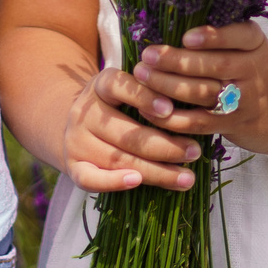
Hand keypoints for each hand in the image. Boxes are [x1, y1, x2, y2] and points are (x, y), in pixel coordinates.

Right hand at [58, 65, 206, 193]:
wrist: (78, 127)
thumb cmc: (118, 107)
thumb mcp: (129, 91)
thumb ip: (152, 94)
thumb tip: (193, 109)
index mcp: (99, 86)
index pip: (118, 86)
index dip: (143, 97)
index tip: (170, 109)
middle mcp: (84, 112)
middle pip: (125, 132)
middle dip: (164, 145)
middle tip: (195, 151)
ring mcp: (76, 141)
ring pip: (116, 158)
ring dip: (155, 170)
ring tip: (186, 177)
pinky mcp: (73, 167)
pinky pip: (90, 179)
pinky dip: (113, 182)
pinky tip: (138, 182)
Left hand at [127, 21, 267, 158]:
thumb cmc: (260, 74)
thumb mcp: (253, 49)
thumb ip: (224, 39)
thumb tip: (170, 23)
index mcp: (256, 44)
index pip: (239, 35)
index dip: (212, 36)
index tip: (186, 37)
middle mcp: (254, 69)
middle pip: (213, 64)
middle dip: (176, 60)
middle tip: (147, 56)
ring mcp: (246, 99)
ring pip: (203, 92)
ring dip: (167, 86)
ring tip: (142, 78)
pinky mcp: (236, 125)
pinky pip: (201, 122)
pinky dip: (174, 118)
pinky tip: (152, 110)